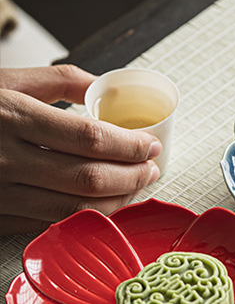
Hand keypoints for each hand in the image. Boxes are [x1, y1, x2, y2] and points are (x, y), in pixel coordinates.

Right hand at [0, 64, 160, 235]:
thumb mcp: (4, 78)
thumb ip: (57, 80)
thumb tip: (103, 85)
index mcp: (10, 116)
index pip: (89, 139)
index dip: (129, 147)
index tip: (150, 146)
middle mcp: (4, 159)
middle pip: (87, 179)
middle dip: (130, 178)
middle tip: (151, 170)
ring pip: (72, 211)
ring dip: (113, 203)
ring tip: (133, 189)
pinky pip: (45, 225)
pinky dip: (80, 218)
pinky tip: (98, 206)